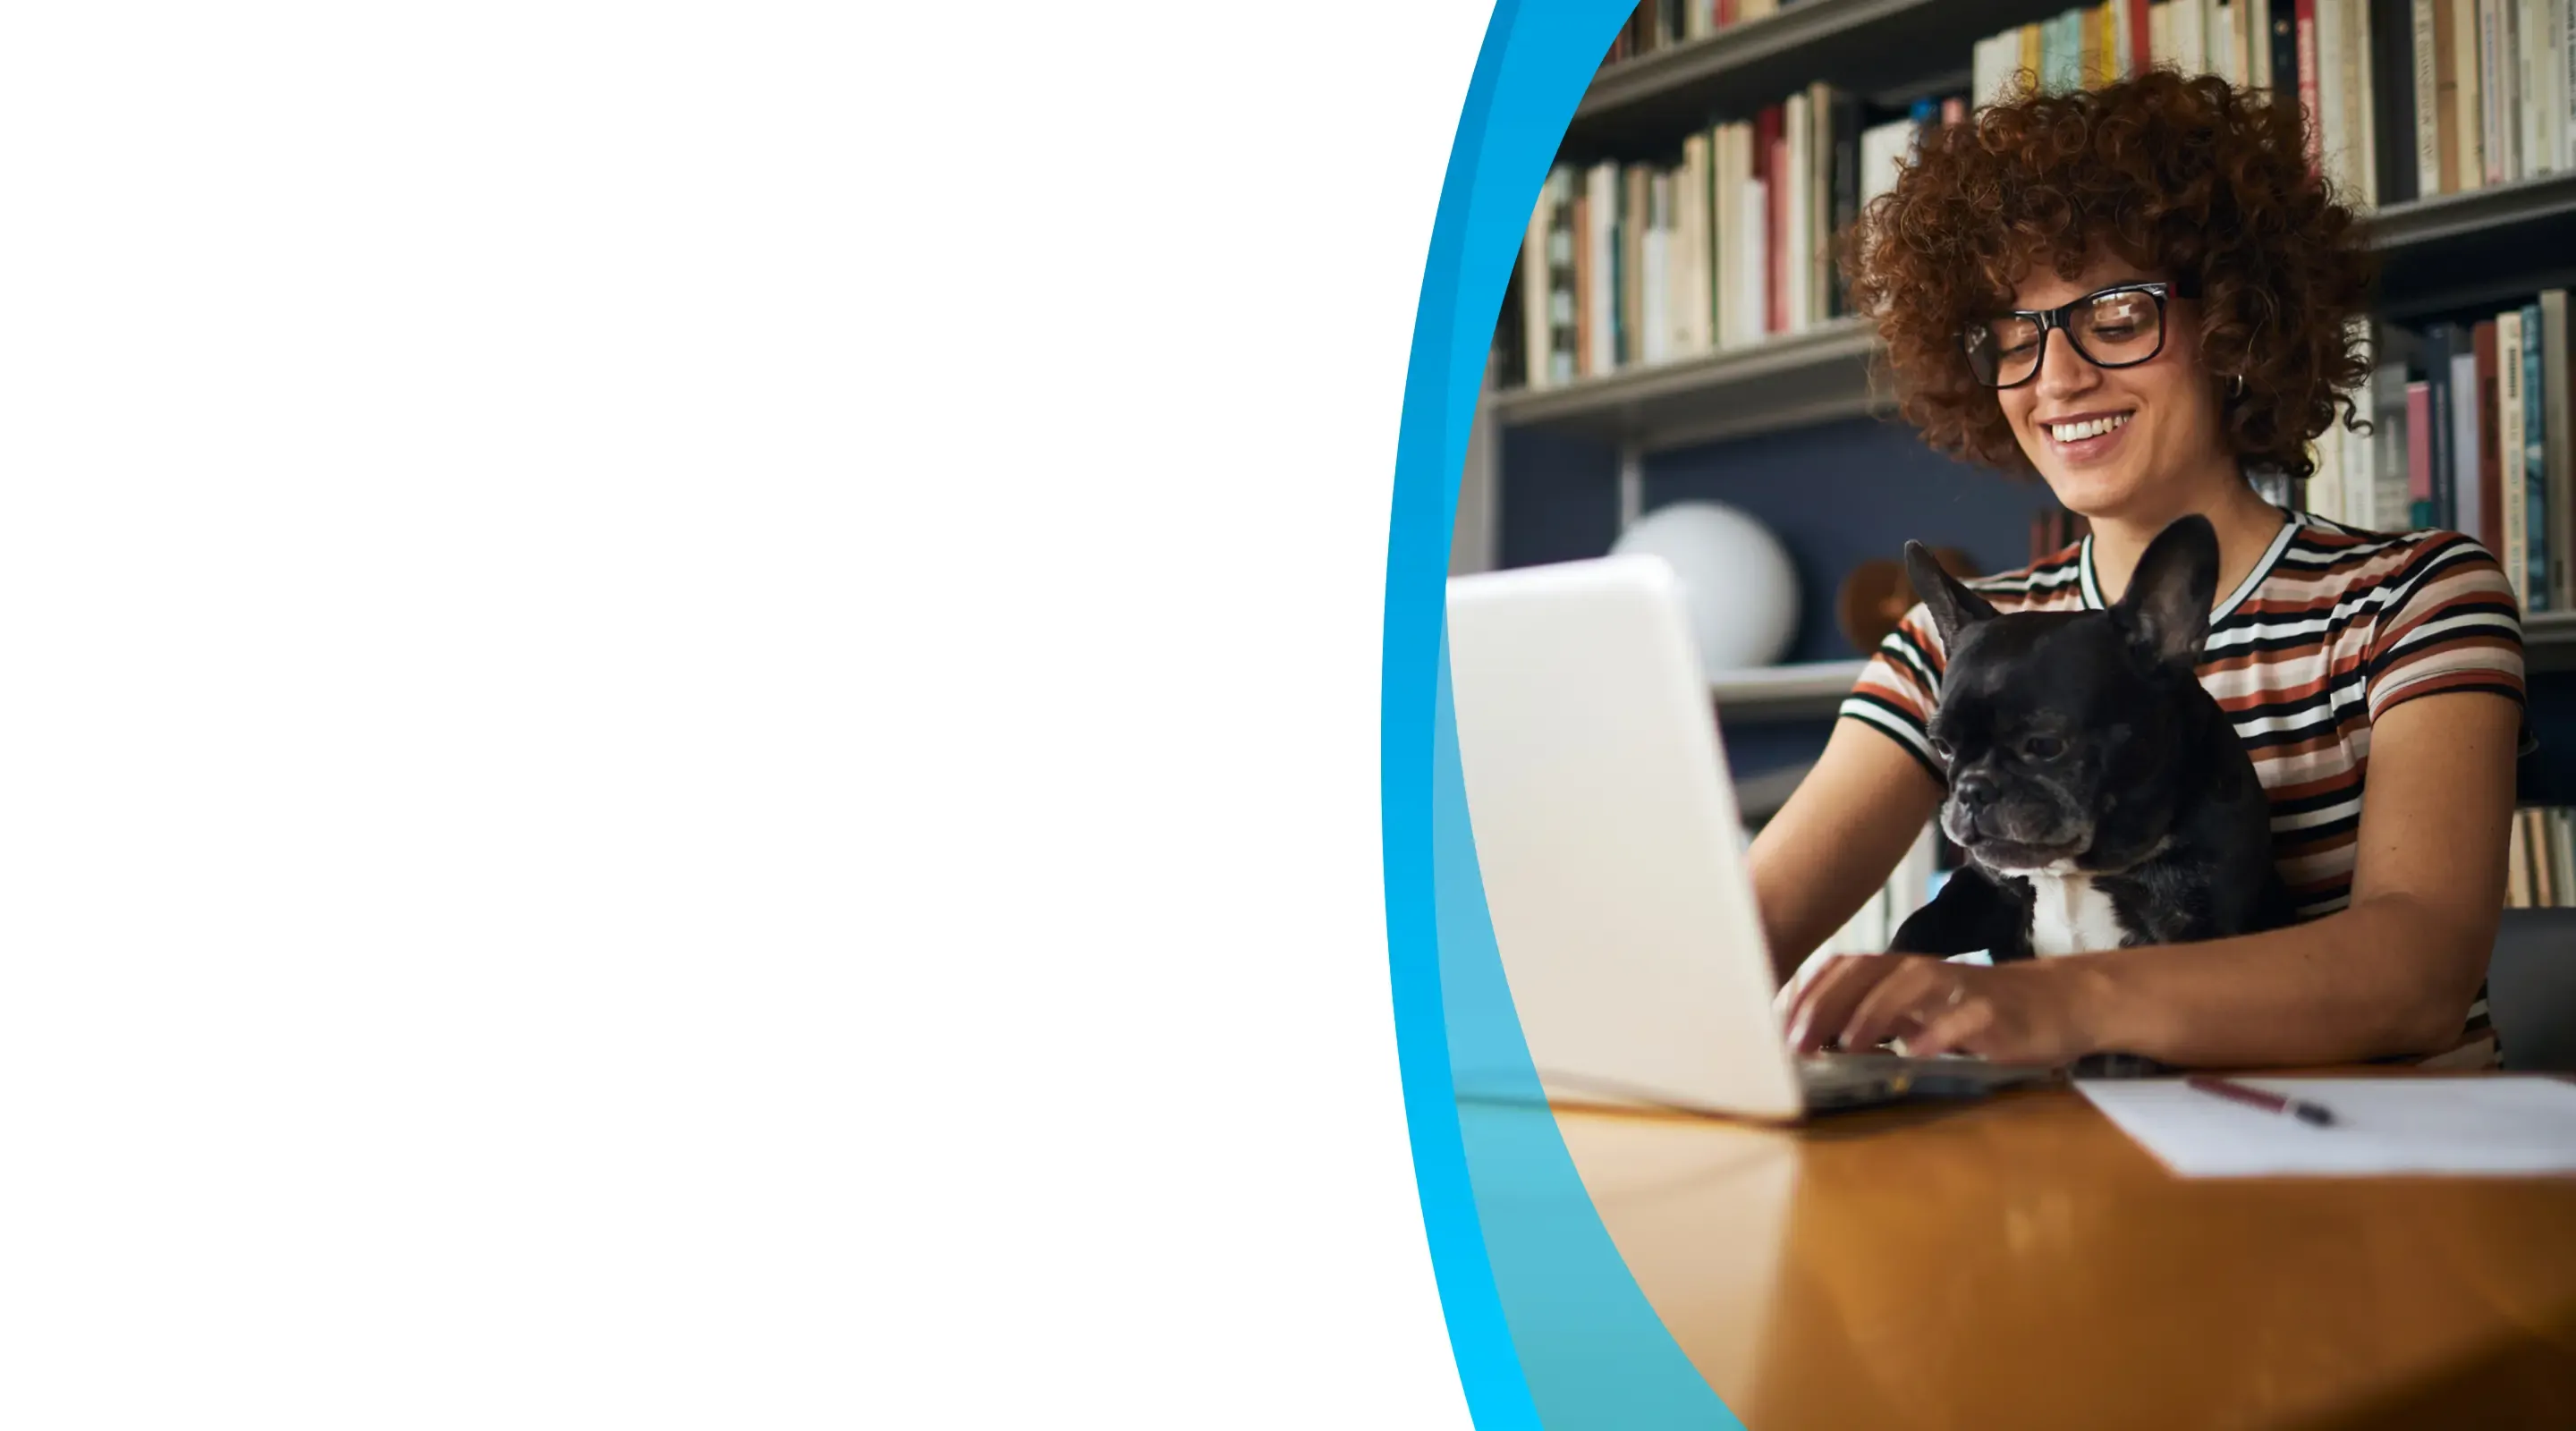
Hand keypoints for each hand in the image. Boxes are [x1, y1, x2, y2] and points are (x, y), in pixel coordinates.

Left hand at [1782, 954, 2105, 1065]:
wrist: (2056, 1003)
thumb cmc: (1976, 1013)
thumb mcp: (1920, 1014)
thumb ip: (1877, 1021)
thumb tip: (1817, 1043)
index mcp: (1899, 972)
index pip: (1842, 968)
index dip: (1807, 993)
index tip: (1779, 1028)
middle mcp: (1923, 972)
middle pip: (1865, 973)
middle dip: (1825, 1005)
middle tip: (1799, 1043)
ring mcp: (1959, 988)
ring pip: (1909, 985)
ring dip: (1872, 1013)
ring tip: (1846, 1045)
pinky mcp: (1994, 1012)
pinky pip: (1962, 1017)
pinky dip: (1938, 1034)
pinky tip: (1916, 1054)